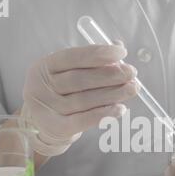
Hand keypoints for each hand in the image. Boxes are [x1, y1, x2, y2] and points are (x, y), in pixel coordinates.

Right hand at [20, 42, 137, 156]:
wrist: (45, 124)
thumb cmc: (63, 93)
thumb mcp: (70, 72)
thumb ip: (92, 61)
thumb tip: (118, 47)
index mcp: (45, 66)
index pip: (72, 57)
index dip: (98, 54)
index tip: (121, 52)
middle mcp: (42, 86)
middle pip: (79, 79)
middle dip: (109, 75)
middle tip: (131, 73)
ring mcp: (48, 109)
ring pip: (84, 100)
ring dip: (112, 94)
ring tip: (132, 89)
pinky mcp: (57, 128)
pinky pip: (82, 121)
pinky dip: (103, 115)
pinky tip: (120, 109)